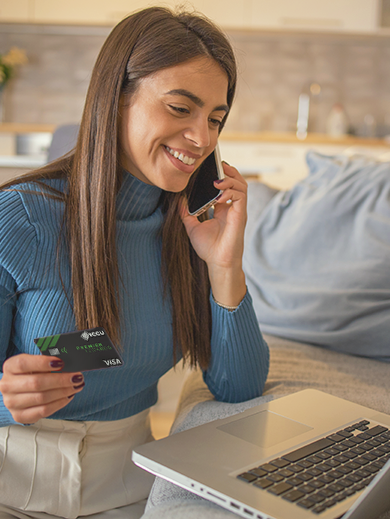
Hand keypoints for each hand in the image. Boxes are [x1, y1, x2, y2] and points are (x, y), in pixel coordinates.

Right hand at [0, 354, 84, 423]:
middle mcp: (7, 385)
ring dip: (63, 392)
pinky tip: (68, 396)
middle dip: (61, 380)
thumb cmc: (31, 373)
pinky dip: (59, 403)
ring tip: (76, 386)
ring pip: (42, 398)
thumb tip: (69, 363)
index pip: (24, 364)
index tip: (61, 363)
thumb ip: (48, 361)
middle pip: (36, 383)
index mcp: (10, 367)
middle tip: (76, 377)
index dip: (43, 363)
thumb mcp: (35, 362)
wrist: (19, 389)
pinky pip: (43, 411)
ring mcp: (12, 402)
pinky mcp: (20, 416)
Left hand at [181, 162, 247, 305]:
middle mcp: (232, 206)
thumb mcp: (192, 227)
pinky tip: (219, 195)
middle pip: (236, 180)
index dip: (219, 174)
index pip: (225, 184)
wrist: (217, 263)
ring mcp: (237, 210)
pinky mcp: (241, 215)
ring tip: (216, 180)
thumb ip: (186, 213)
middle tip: (215, 166)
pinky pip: (241, 196)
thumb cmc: (208, 248)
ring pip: (241, 184)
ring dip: (229, 179)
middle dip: (227, 170)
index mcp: (222, 207)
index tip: (207, 168)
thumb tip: (179, 200)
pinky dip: (231, 191)